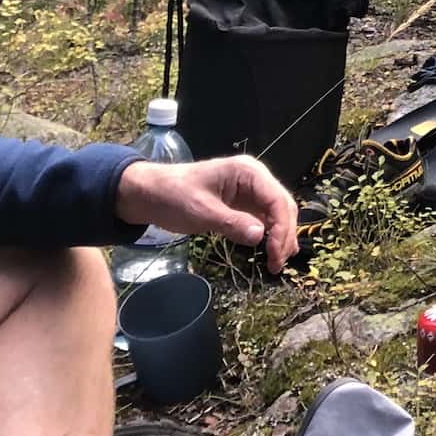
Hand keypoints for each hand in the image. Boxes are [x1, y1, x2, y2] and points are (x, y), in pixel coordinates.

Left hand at [118, 156, 298, 274]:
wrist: (151, 193)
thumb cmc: (174, 197)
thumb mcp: (200, 211)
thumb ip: (231, 222)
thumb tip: (260, 236)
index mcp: (248, 172)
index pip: (276, 199)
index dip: (281, 228)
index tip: (274, 254)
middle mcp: (255, 178)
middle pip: (282, 206)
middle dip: (284, 235)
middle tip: (276, 264)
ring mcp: (250, 190)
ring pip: (277, 213)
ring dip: (280, 237)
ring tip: (275, 263)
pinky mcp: (243, 203)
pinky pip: (265, 218)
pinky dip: (270, 235)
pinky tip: (272, 251)